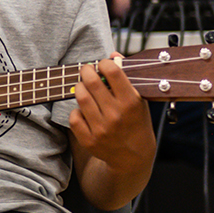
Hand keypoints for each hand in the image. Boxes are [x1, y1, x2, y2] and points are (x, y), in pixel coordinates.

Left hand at [67, 55, 154, 170]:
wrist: (134, 156)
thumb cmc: (137, 123)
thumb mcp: (139, 100)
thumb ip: (126, 77)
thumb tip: (113, 55)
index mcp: (131, 102)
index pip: (113, 72)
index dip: (104, 63)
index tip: (102, 64)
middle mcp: (116, 115)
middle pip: (92, 82)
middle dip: (87, 71)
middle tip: (87, 71)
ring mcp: (101, 129)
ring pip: (81, 98)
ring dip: (80, 88)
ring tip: (84, 87)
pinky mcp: (89, 140)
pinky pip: (74, 117)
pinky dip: (77, 110)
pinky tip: (84, 109)